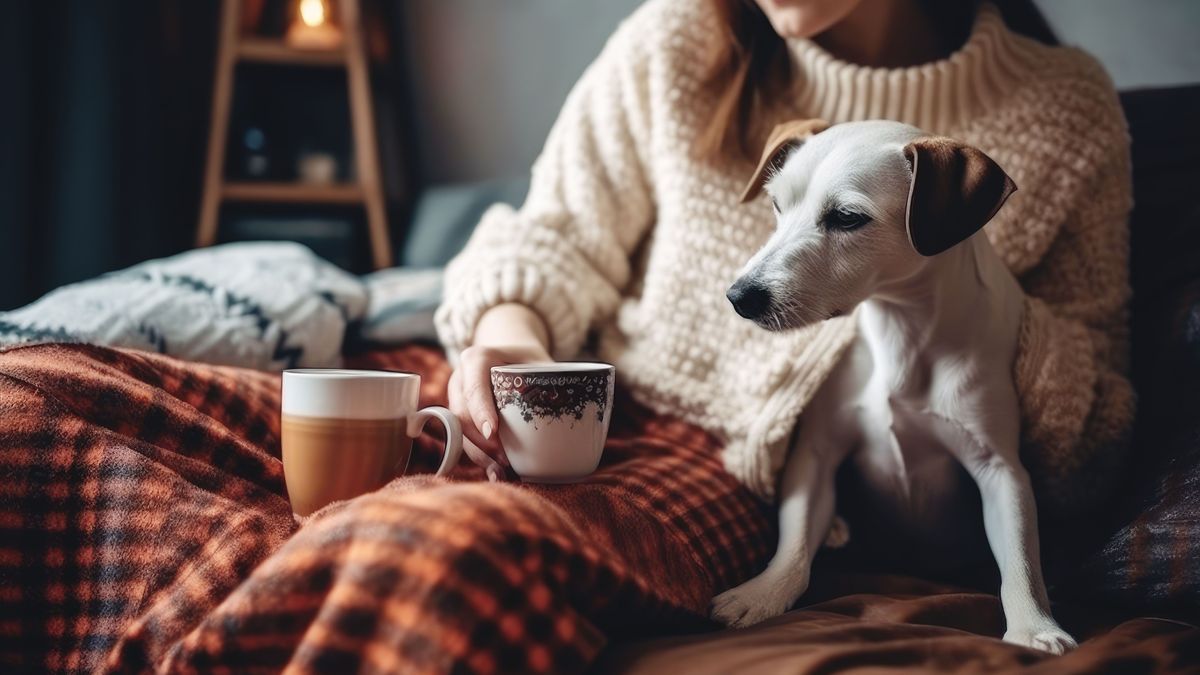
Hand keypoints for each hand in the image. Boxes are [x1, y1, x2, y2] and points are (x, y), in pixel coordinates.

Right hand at [448, 343, 552, 478]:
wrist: (511, 356)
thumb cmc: (530, 361)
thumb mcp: (541, 362)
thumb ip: (556, 380)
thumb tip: (590, 411)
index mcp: (477, 359)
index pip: (474, 387)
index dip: (481, 411)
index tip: (492, 432)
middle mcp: (461, 379)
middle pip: (462, 414)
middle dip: (482, 441)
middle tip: (506, 459)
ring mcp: (457, 399)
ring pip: (459, 431)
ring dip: (480, 454)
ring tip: (503, 471)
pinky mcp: (461, 418)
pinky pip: (464, 440)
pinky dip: (480, 458)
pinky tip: (496, 472)